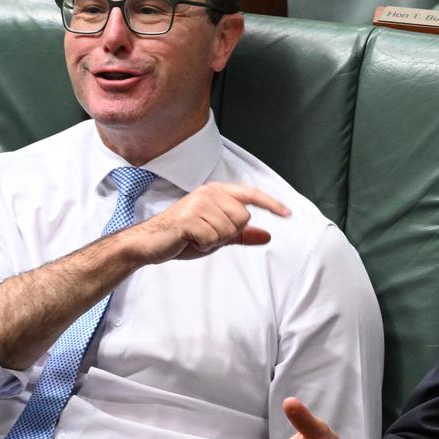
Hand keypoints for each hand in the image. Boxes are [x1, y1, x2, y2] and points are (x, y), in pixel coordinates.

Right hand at [131, 182, 288, 263]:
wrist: (150, 243)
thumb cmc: (182, 236)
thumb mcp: (217, 236)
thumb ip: (242, 234)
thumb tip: (267, 235)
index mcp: (216, 192)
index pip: (250, 194)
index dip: (271, 203)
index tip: (287, 213)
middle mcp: (209, 193)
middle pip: (243, 217)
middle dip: (229, 233)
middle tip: (207, 235)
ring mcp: (198, 204)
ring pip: (229, 230)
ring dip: (214, 241)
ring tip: (196, 238)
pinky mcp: (189, 219)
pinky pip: (213, 238)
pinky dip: (204, 245)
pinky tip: (190, 241)